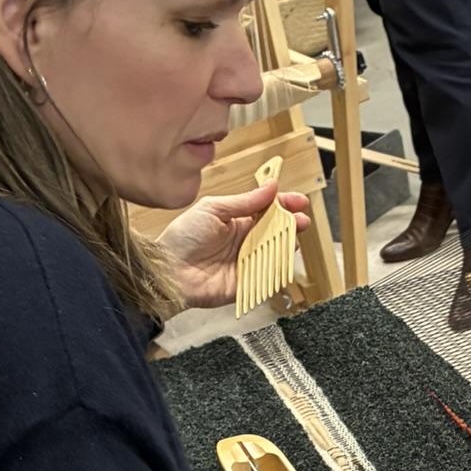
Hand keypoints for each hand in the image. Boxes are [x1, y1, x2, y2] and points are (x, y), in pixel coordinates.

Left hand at [156, 181, 311, 308]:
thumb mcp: (213, 209)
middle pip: (276, 232)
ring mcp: (247, 263)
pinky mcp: (247, 284)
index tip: (300, 201)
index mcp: (237, 222)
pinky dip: (279, 269)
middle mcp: (245, 242)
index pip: (267, 211)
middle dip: (291, 225)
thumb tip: (272, 186)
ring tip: (294, 236)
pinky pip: (268, 277)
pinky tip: (286, 259)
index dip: (284, 205)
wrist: (168, 270)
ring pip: (276, 253)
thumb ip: (244, 201)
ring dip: (288, 245)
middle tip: (301, 220)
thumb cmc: (184, 237)